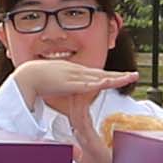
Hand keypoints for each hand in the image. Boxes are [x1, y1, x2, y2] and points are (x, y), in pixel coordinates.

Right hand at [10, 55, 136, 113]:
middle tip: (135, 75)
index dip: (111, 75)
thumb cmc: (37, 79)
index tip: (123, 76)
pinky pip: (88, 84)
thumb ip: (63, 87)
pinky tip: (111, 82)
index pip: (97, 74)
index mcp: (75, 71)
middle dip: (119, 75)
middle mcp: (78, 71)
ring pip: (100, 78)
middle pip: (103, 74)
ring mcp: (75, 76)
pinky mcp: (70, 84)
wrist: (27, 75)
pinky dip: (100, 83)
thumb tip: (67, 91)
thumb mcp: (55, 84)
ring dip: (116, 78)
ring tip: (131, 77)